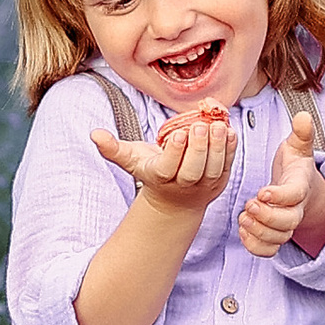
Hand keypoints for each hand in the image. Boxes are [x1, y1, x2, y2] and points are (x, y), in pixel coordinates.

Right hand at [93, 105, 235, 221]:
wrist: (175, 200)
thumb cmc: (152, 171)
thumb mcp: (131, 160)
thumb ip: (113, 147)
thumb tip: (94, 134)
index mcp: (160, 178)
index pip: (168, 167)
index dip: (175, 151)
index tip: (180, 132)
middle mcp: (183, 185)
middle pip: (193, 171)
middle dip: (199, 148)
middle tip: (201, 125)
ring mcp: (204, 186)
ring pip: (214, 169)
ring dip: (218, 147)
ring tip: (218, 124)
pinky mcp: (220, 182)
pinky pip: (227, 166)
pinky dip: (230, 150)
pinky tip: (229, 131)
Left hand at [236, 107, 324, 257]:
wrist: (299, 188)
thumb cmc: (295, 166)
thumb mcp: (298, 147)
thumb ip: (301, 133)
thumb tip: (304, 116)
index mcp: (299, 186)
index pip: (294, 195)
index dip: (280, 196)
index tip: (263, 191)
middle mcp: (295, 209)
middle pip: (287, 222)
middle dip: (266, 217)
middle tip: (249, 205)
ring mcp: (286, 225)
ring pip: (278, 239)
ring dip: (259, 232)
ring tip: (244, 217)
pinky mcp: (275, 236)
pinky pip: (269, 251)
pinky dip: (255, 246)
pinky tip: (243, 230)